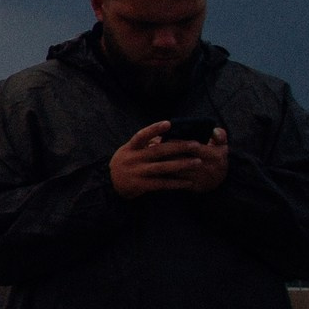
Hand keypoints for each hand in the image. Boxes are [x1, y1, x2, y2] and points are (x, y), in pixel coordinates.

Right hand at [111, 122, 227, 196]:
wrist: (110, 183)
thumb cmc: (125, 162)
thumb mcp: (129, 150)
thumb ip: (145, 144)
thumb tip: (164, 135)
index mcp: (131, 148)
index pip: (142, 135)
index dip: (154, 129)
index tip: (169, 123)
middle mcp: (134, 159)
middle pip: (158, 151)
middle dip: (179, 147)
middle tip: (196, 144)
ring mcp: (137, 172)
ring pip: (163, 167)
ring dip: (182, 164)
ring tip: (198, 162)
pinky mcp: (141, 185)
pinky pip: (161, 184)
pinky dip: (176, 183)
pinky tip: (188, 182)